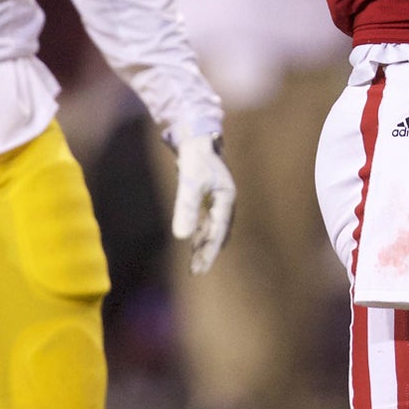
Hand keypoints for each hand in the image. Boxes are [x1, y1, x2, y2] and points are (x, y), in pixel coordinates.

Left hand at [172, 133, 236, 274]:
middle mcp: (225, 201)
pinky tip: (193, 242)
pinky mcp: (209, 196)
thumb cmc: (194, 158)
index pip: (219, 231)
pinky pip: (207, 221)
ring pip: (213, 229)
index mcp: (227, 198)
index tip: (201, 268)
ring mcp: (218, 199)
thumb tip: (182, 237)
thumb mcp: (189, 182)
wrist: (195, 136)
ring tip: (194, 264)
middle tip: (197, 272)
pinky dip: (201, 233)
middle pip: (219, 233)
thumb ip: (186, 208)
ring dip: (204, 245)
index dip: (210, 251)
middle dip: (208, 252)